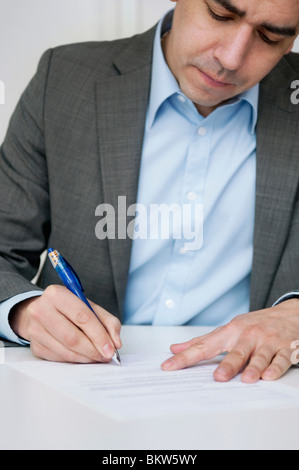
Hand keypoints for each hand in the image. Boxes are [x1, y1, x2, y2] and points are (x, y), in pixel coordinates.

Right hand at [9, 285, 121, 362]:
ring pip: (66, 351)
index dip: (99, 335)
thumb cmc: (69, 309)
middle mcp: (41, 310)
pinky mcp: (35, 346)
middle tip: (106, 356)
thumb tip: (116, 342)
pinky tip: (83, 356)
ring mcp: (35, 330)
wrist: (42, 311)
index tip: (111, 348)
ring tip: (97, 356)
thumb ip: (108, 322)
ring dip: (86, 357)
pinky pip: (59, 358)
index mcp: (57, 294)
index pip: (82, 317)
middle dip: (93, 350)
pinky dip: (75, 360)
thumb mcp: (89, 307)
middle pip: (72, 337)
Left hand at [161, 299, 298, 382]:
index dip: (185, 357)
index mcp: (230, 332)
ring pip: (259, 356)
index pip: (204, 346)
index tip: (169, 366)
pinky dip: (276, 367)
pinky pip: (281, 359)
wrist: (289, 314)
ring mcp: (267, 342)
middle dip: (227, 364)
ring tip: (247, 379)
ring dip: (254, 367)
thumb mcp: (228, 329)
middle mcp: (248, 336)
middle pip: (236, 352)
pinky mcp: (285, 348)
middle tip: (218, 377)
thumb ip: (202, 341)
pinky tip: (270, 375)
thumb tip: (174, 349)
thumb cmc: (254, 324)